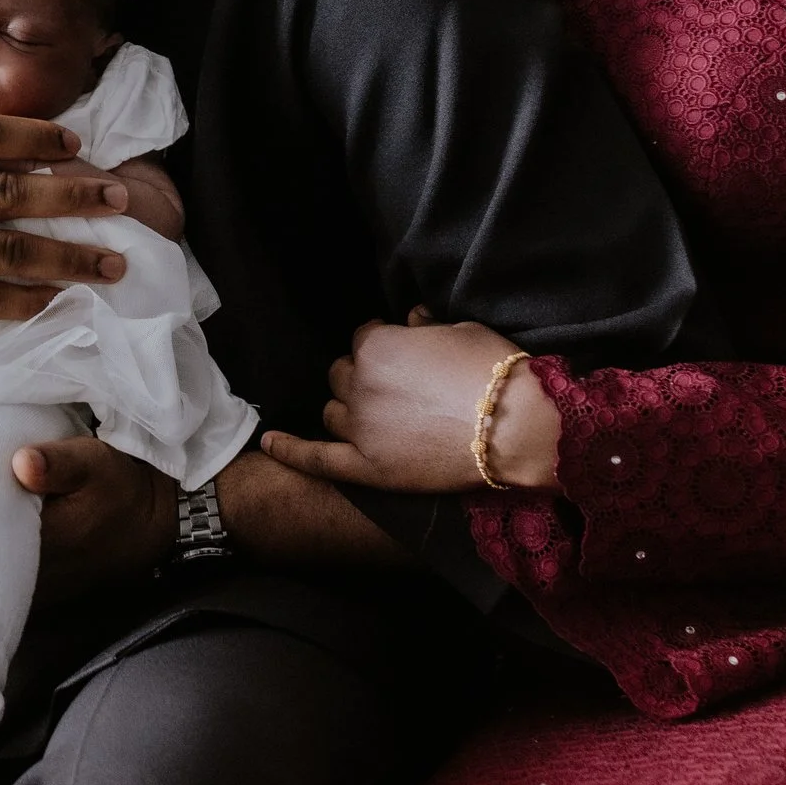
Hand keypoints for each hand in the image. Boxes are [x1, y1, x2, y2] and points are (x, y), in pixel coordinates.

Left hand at [260, 311, 561, 492]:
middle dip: (362, 376)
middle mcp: (359, 382)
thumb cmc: (494, 373)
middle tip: (394, 389)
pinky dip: (289, 449)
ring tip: (373, 416)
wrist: (516, 426)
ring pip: (333, 411)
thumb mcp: (460, 332)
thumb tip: (412, 317)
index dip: (384, 347)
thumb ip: (426, 326)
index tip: (402, 357)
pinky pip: (316, 458)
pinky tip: (269, 443)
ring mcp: (359, 426)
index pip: (363, 339)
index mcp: (377, 345)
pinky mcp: (365, 466)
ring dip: (347, 408)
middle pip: (342, 374)